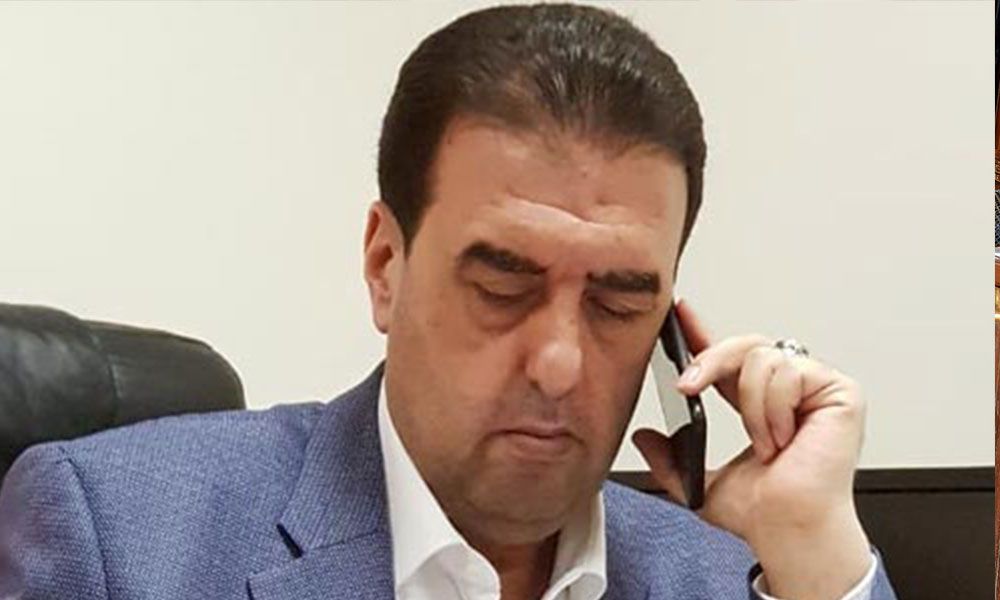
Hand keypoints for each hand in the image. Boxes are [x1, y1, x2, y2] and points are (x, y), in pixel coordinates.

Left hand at [632, 298, 871, 599]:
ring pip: (761, 357)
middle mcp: (790, 389)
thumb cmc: (763, 514)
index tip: (678, 314)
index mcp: (759, 402)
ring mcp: (817, 387)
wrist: (789, 531)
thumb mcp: (699, 484)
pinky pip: (788, 370)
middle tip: (688, 386)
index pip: (730, 357)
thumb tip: (644, 438)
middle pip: (745, 344)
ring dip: (750, 406)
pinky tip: (784, 438)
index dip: (703, 331)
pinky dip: (773, 408)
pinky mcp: (840, 391)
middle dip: (709, 361)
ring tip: (766, 443)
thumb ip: (670, 458)